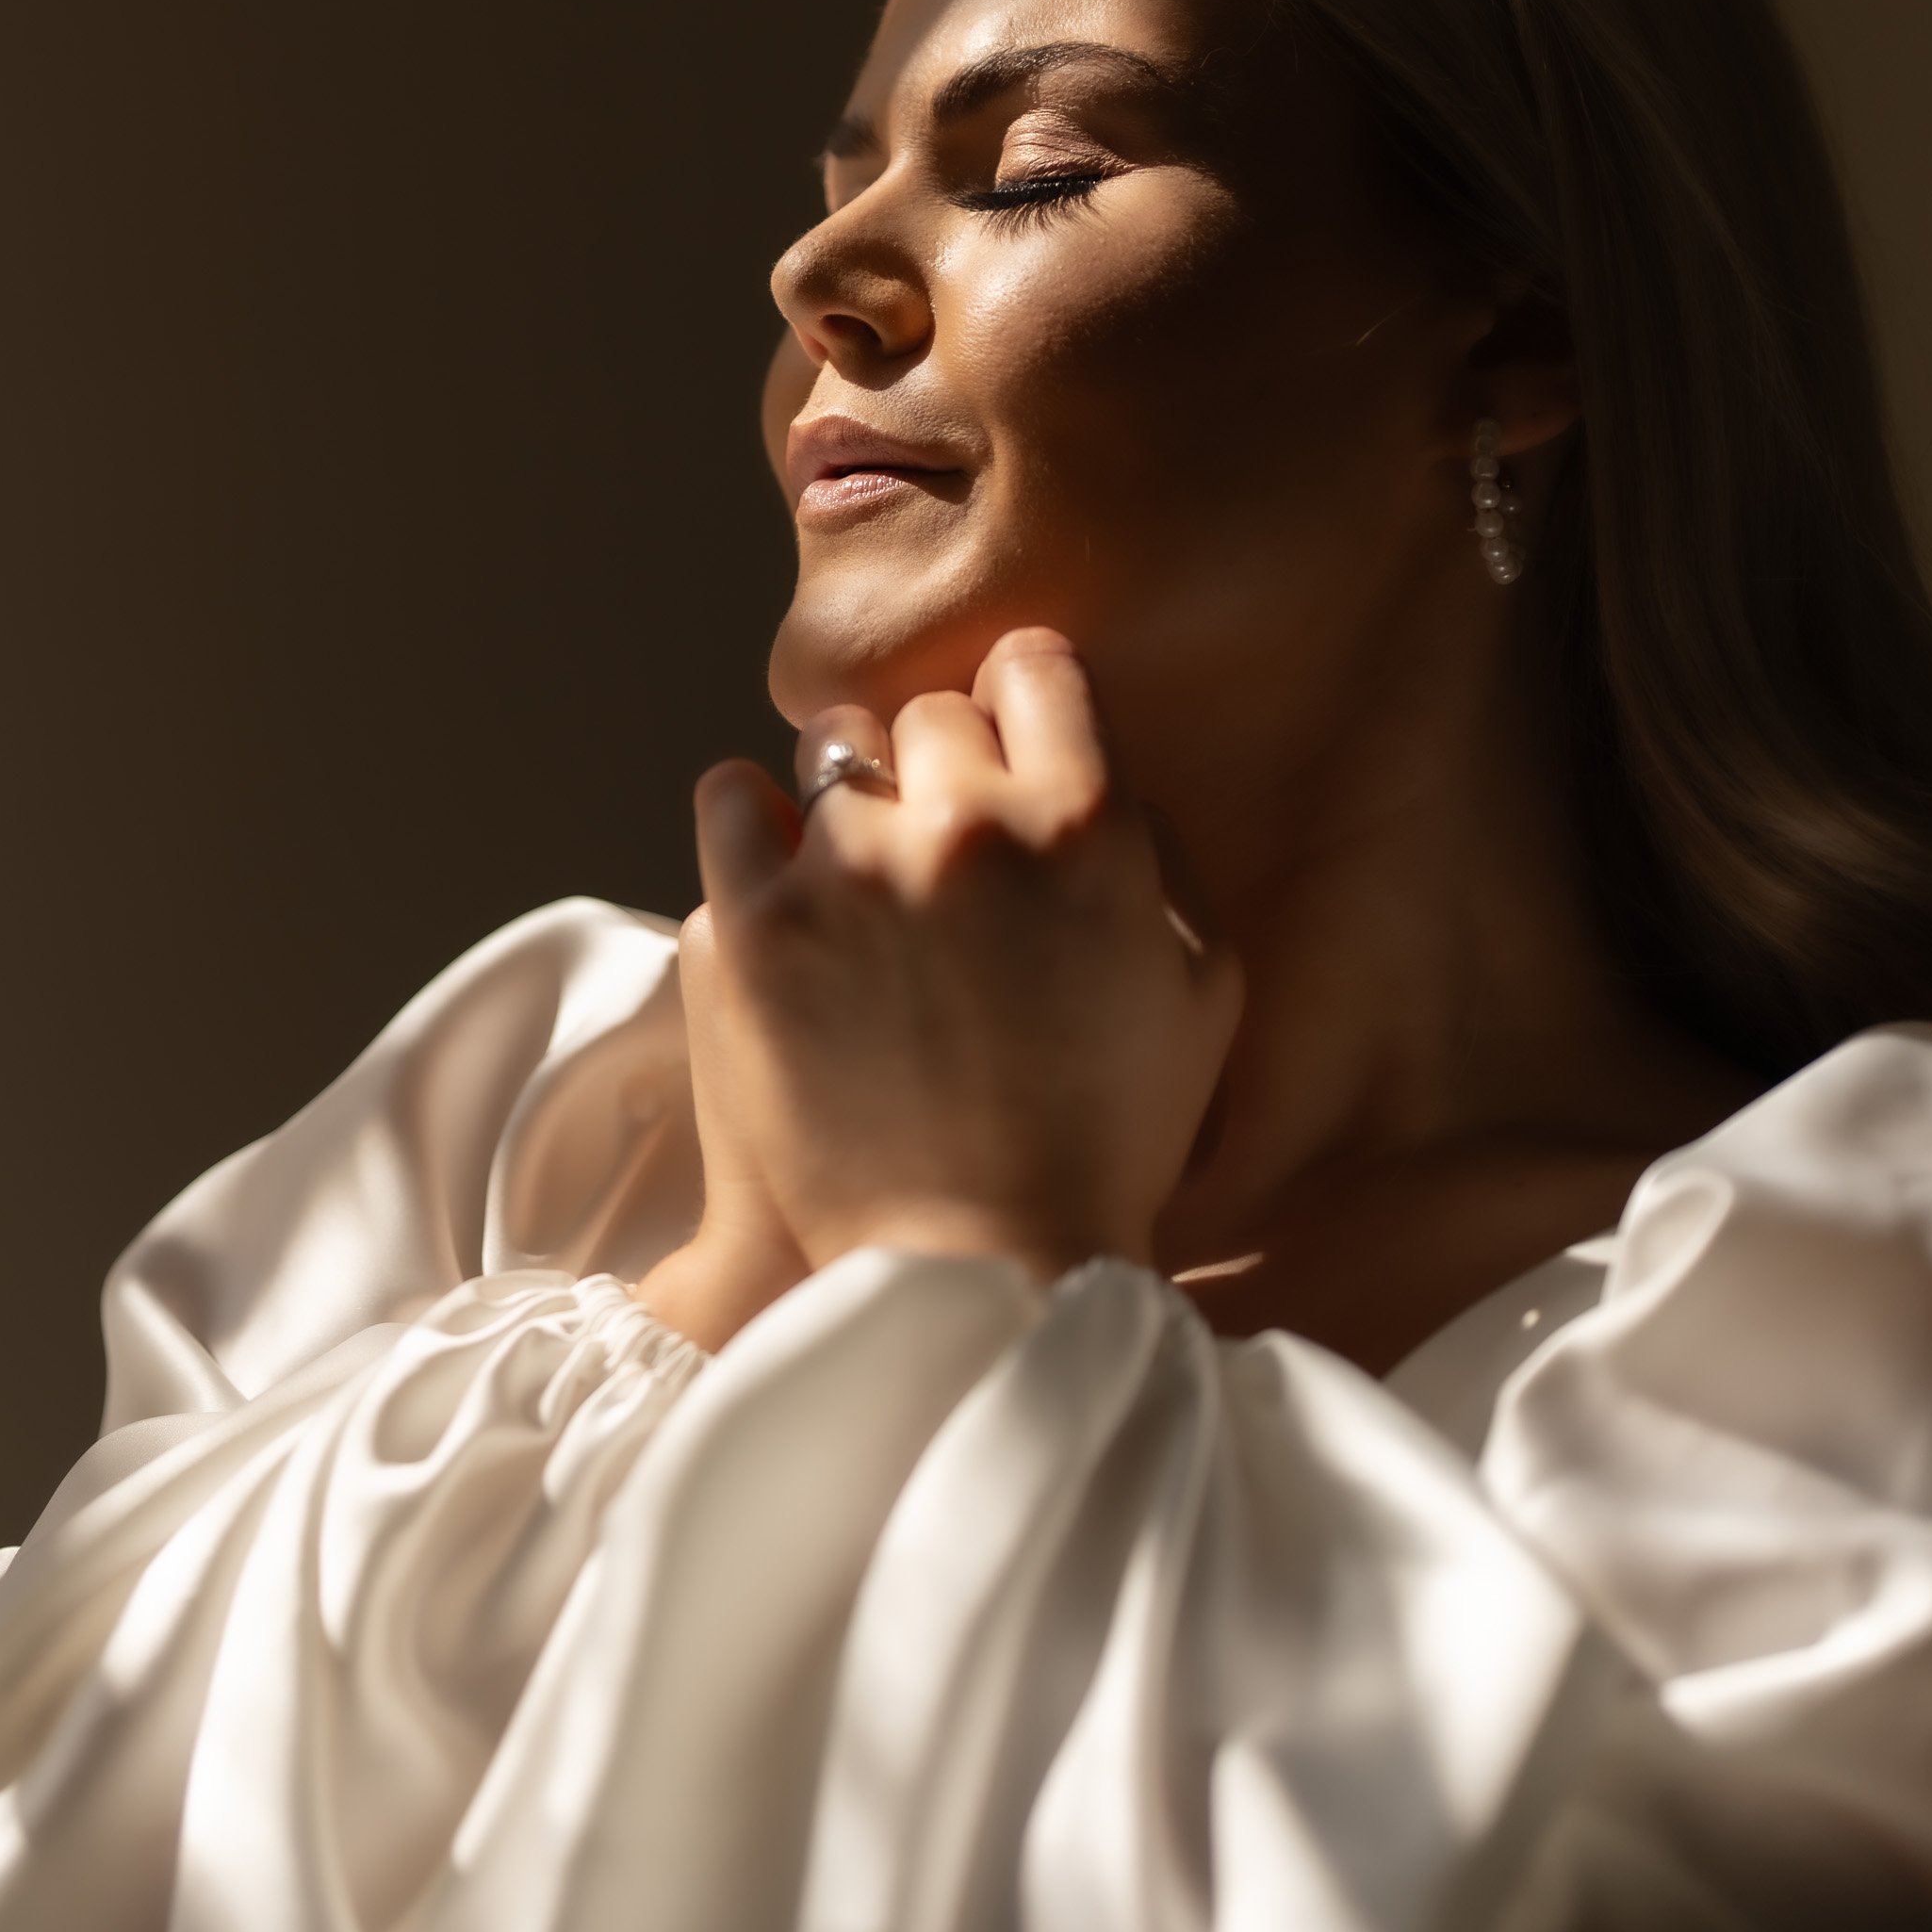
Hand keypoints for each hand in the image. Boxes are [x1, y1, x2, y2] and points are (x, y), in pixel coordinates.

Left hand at [678, 628, 1242, 1282]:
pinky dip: (753, 819)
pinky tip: (780, 859)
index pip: (1033, 668)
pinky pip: (730, 800)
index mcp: (1085, 826)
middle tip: (939, 838)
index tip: (1006, 741)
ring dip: (847, 789)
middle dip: (938, 765)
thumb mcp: (1201, 991)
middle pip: (930, 714)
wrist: (977, 1262)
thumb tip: (1096, 775)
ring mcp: (849, 871)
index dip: (1020, 702)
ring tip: (857, 856)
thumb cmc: (1106, 1138)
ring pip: (829, 744)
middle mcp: (966, 826)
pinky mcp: (754, 926)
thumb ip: (1157, 860)